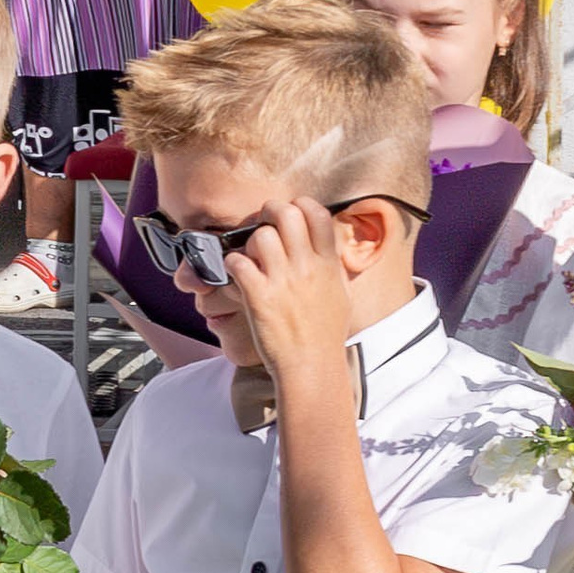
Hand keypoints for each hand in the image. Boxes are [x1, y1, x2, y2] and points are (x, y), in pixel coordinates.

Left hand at [226, 199, 357, 393]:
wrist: (312, 367)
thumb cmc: (325, 337)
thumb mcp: (341, 296)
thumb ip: (332, 269)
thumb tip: (328, 251)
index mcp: (328, 264)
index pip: (317, 213)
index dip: (301, 205)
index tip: (292, 213)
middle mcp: (307, 267)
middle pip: (286, 214)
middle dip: (270, 213)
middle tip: (263, 224)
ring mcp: (283, 280)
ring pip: (260, 236)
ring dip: (250, 243)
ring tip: (251, 257)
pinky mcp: (259, 296)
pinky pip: (238, 262)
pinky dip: (232, 264)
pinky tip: (237, 275)